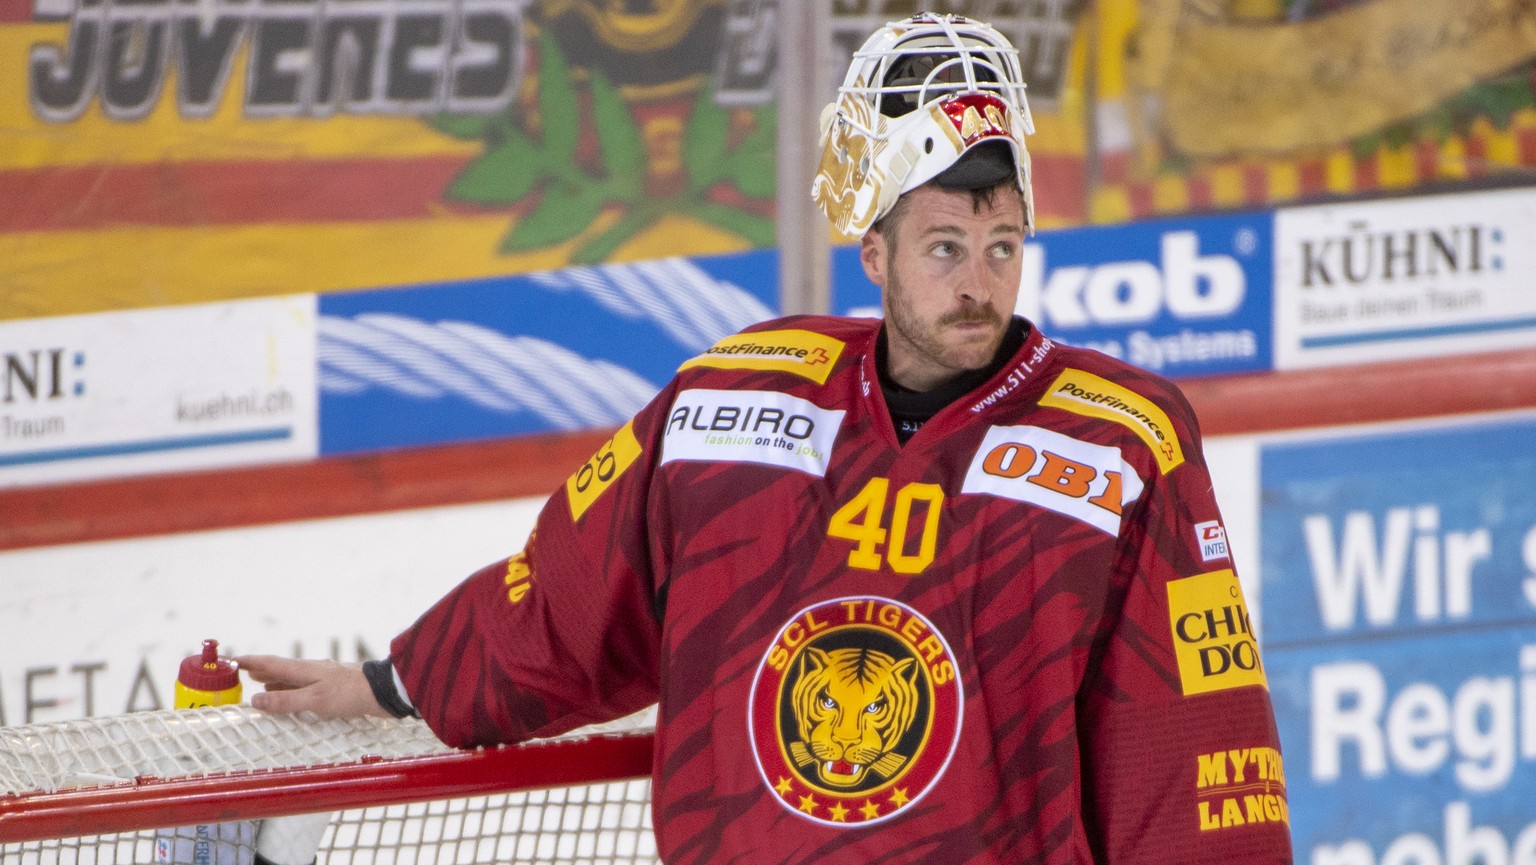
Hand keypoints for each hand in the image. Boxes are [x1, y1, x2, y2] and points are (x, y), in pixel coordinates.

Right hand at [235, 655, 391, 719]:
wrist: (387, 692)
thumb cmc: (352, 694)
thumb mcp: (314, 699)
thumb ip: (286, 700)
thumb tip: (255, 700)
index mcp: (305, 670)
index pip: (272, 663)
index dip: (252, 662)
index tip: (233, 659)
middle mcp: (313, 671)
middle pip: (282, 670)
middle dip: (261, 671)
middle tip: (243, 673)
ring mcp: (326, 679)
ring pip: (294, 680)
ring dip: (276, 683)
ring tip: (262, 687)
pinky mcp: (337, 690)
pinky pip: (306, 689)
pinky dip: (293, 692)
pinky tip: (295, 699)